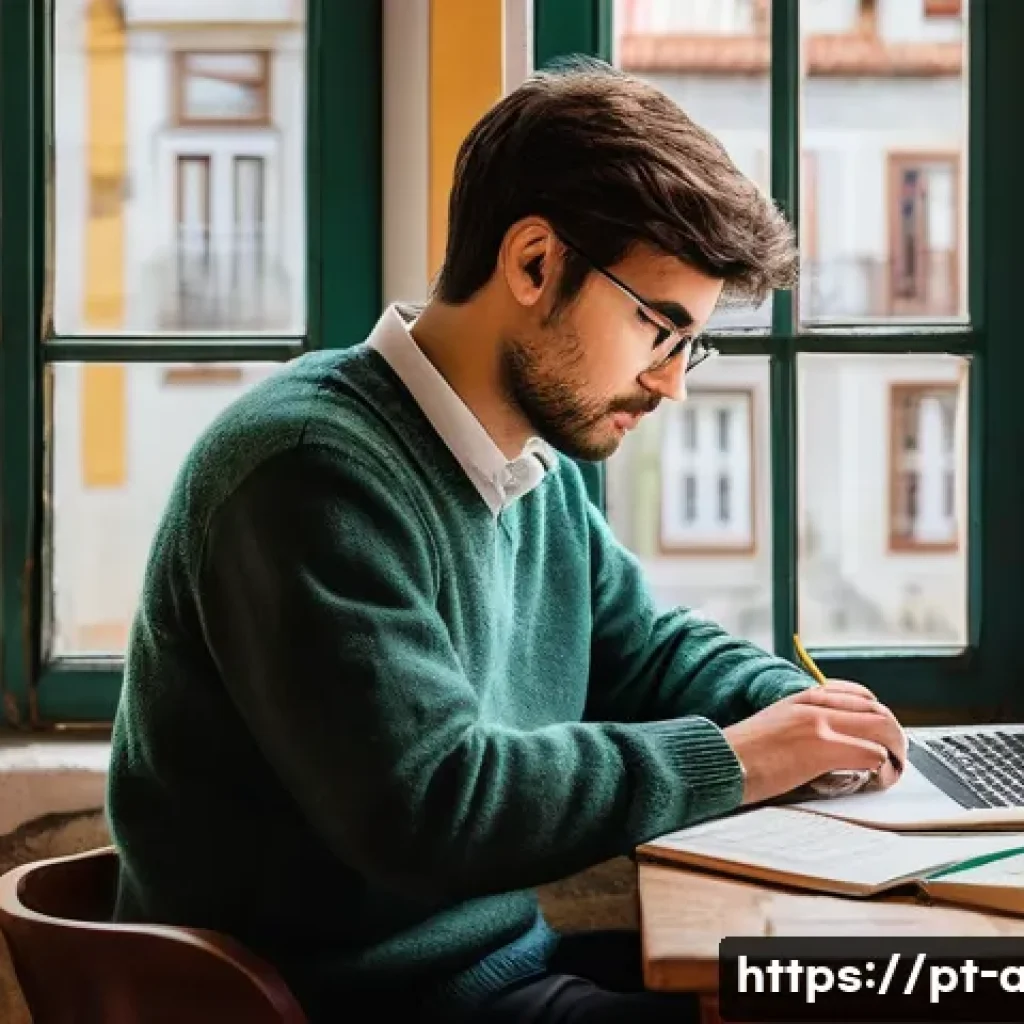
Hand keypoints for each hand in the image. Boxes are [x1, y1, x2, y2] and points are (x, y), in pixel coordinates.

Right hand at [722, 680, 906, 805]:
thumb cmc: (741, 753)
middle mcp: (813, 705)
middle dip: (894, 734)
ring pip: (881, 728)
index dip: (878, 713)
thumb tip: (827, 743)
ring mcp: (819, 725)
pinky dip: (882, 767)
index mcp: (800, 698)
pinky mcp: (822, 748)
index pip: (856, 695)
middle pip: (875, 710)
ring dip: (895, 750)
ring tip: (894, 768)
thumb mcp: (773, 724)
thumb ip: (801, 724)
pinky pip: (871, 754)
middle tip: (897, 755)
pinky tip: (878, 778)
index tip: (881, 732)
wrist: (720, 761)